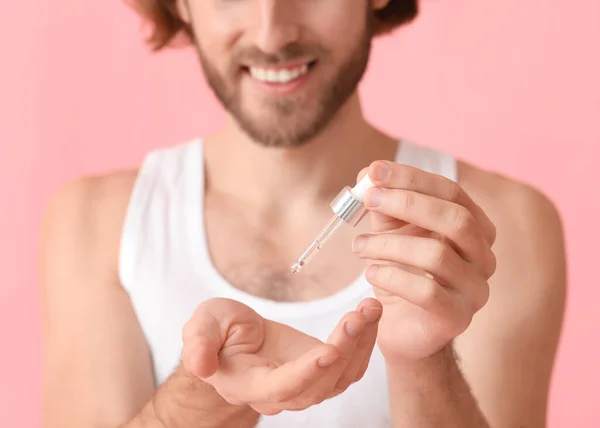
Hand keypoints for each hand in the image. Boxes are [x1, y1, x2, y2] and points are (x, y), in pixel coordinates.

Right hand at [181, 297, 381, 415]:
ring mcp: (305, 383)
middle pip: (320, 384)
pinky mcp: (322, 369)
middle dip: (344, 349)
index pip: (282, 387)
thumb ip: (198, 343)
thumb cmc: (219, 330)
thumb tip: (200, 365)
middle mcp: (282, 393)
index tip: (328, 350)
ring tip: (370, 308)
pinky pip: (350, 365)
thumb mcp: (202, 325)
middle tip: (359, 314)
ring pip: (341, 376)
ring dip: (361, 343)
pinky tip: (369, 315)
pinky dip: (364, 342)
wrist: (235, 336)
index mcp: (250, 385)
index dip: (306, 373)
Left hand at [352, 161, 496, 362]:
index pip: (451, 192)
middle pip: (455, 219)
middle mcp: (483, 257)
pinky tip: (371, 272)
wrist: (402, 327)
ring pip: (436, 255)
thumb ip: (384, 205)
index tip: (375, 172)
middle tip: (369, 200)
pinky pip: (427, 291)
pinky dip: (393, 277)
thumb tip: (368, 173)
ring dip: (389, 244)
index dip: (412, 178)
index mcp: (475, 228)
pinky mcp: (457, 318)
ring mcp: (475, 289)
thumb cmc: (401, 273)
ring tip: (359, 245)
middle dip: (407, 203)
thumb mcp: (391, 232)